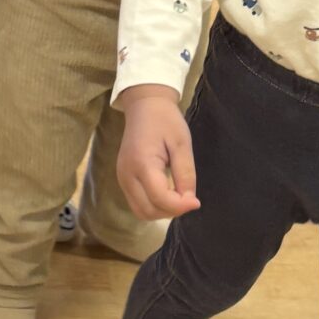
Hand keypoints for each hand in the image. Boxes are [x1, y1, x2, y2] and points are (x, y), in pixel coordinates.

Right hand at [116, 87, 198, 221]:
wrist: (144, 107)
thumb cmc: (165, 121)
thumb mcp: (182, 144)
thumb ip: (185, 173)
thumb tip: (190, 201)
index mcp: (142, 163)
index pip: (159, 198)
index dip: (180, 206)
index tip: (197, 201)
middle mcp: (127, 175)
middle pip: (148, 210)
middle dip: (171, 211)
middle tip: (188, 198)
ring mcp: (122, 178)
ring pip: (141, 212)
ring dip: (162, 212)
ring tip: (178, 197)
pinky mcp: (123, 179)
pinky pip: (137, 204)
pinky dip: (153, 206)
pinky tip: (167, 194)